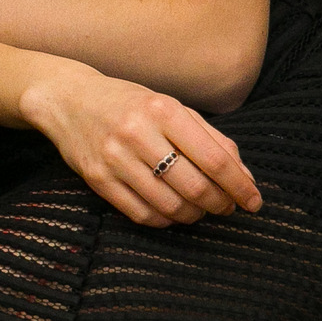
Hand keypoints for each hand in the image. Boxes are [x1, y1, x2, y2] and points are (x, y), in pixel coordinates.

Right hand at [23, 67, 262, 226]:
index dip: (240, 186)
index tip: (253, 201)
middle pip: (195, 187)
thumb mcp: (172, 108)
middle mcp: (138, 132)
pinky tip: (173, 212)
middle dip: (220, 205)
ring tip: (200, 210)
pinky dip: (165, 221)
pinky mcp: (97, 179)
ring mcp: (114, 158)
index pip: (215, 159)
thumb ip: (212, 139)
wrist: (68, 99)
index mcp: (163, 110)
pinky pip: (141, 214)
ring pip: (170, 205)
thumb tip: (245, 178)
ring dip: (194, 215)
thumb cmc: (130, 104)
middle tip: (227, 208)